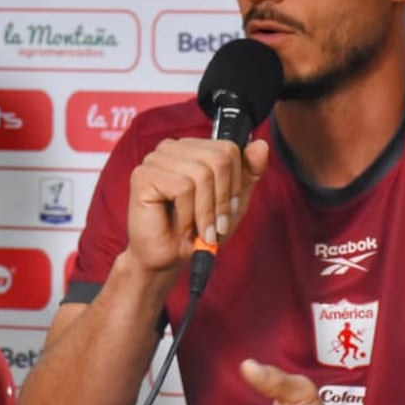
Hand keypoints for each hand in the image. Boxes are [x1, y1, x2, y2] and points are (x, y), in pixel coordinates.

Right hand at [127, 137, 268, 274]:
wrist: (168, 258)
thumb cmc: (197, 229)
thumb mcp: (232, 201)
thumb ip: (249, 173)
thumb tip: (262, 145)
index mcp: (192, 148)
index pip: (228, 148)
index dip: (234, 183)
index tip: (228, 210)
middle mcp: (172, 148)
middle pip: (218, 160)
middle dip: (222, 200)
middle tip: (217, 226)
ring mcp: (155, 159)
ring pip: (201, 174)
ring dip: (205, 212)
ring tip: (200, 230)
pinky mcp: (143, 175)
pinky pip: (182, 187)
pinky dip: (188, 214)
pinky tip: (182, 227)